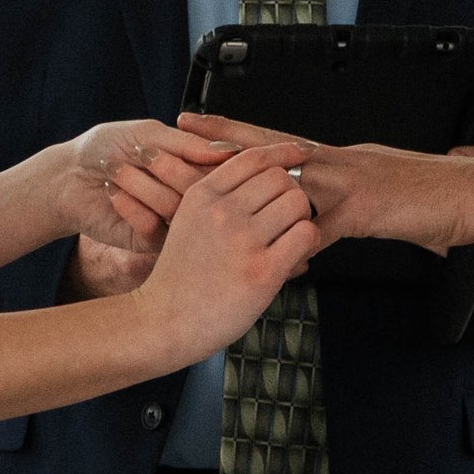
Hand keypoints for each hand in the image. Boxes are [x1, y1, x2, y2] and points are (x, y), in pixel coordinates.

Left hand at [50, 119, 235, 264]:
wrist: (69, 176)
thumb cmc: (107, 148)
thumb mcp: (148, 134)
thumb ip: (189, 144)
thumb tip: (229, 150)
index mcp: (196, 167)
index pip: (225, 167)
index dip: (205, 156)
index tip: (175, 144)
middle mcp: (190, 196)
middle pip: (206, 189)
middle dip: (168, 167)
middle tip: (141, 155)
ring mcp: (174, 222)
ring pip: (178, 208)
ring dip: (142, 183)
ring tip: (116, 170)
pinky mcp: (152, 243)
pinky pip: (154, 227)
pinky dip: (130, 205)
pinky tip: (112, 191)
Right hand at [134, 142, 321, 360]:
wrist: (164, 320)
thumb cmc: (182, 275)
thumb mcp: (188, 221)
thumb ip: (219, 198)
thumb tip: (268, 173)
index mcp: (202, 195)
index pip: (254, 157)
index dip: (283, 153)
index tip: (300, 154)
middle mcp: (222, 211)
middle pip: (280, 178)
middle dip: (290, 194)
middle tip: (286, 218)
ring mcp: (242, 240)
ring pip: (297, 202)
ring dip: (302, 217)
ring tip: (289, 238)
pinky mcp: (263, 270)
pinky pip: (306, 234)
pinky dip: (309, 241)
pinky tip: (296, 254)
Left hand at [176, 113, 473, 256]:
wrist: (473, 194)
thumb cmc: (431, 194)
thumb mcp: (377, 192)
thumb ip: (340, 203)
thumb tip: (314, 217)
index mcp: (338, 156)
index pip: (279, 141)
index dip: (239, 132)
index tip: (203, 125)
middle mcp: (338, 160)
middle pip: (271, 146)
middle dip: (224, 138)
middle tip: (183, 128)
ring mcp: (348, 182)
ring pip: (286, 178)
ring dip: (245, 183)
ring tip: (209, 184)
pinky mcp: (364, 209)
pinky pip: (322, 227)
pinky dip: (299, 243)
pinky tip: (276, 254)